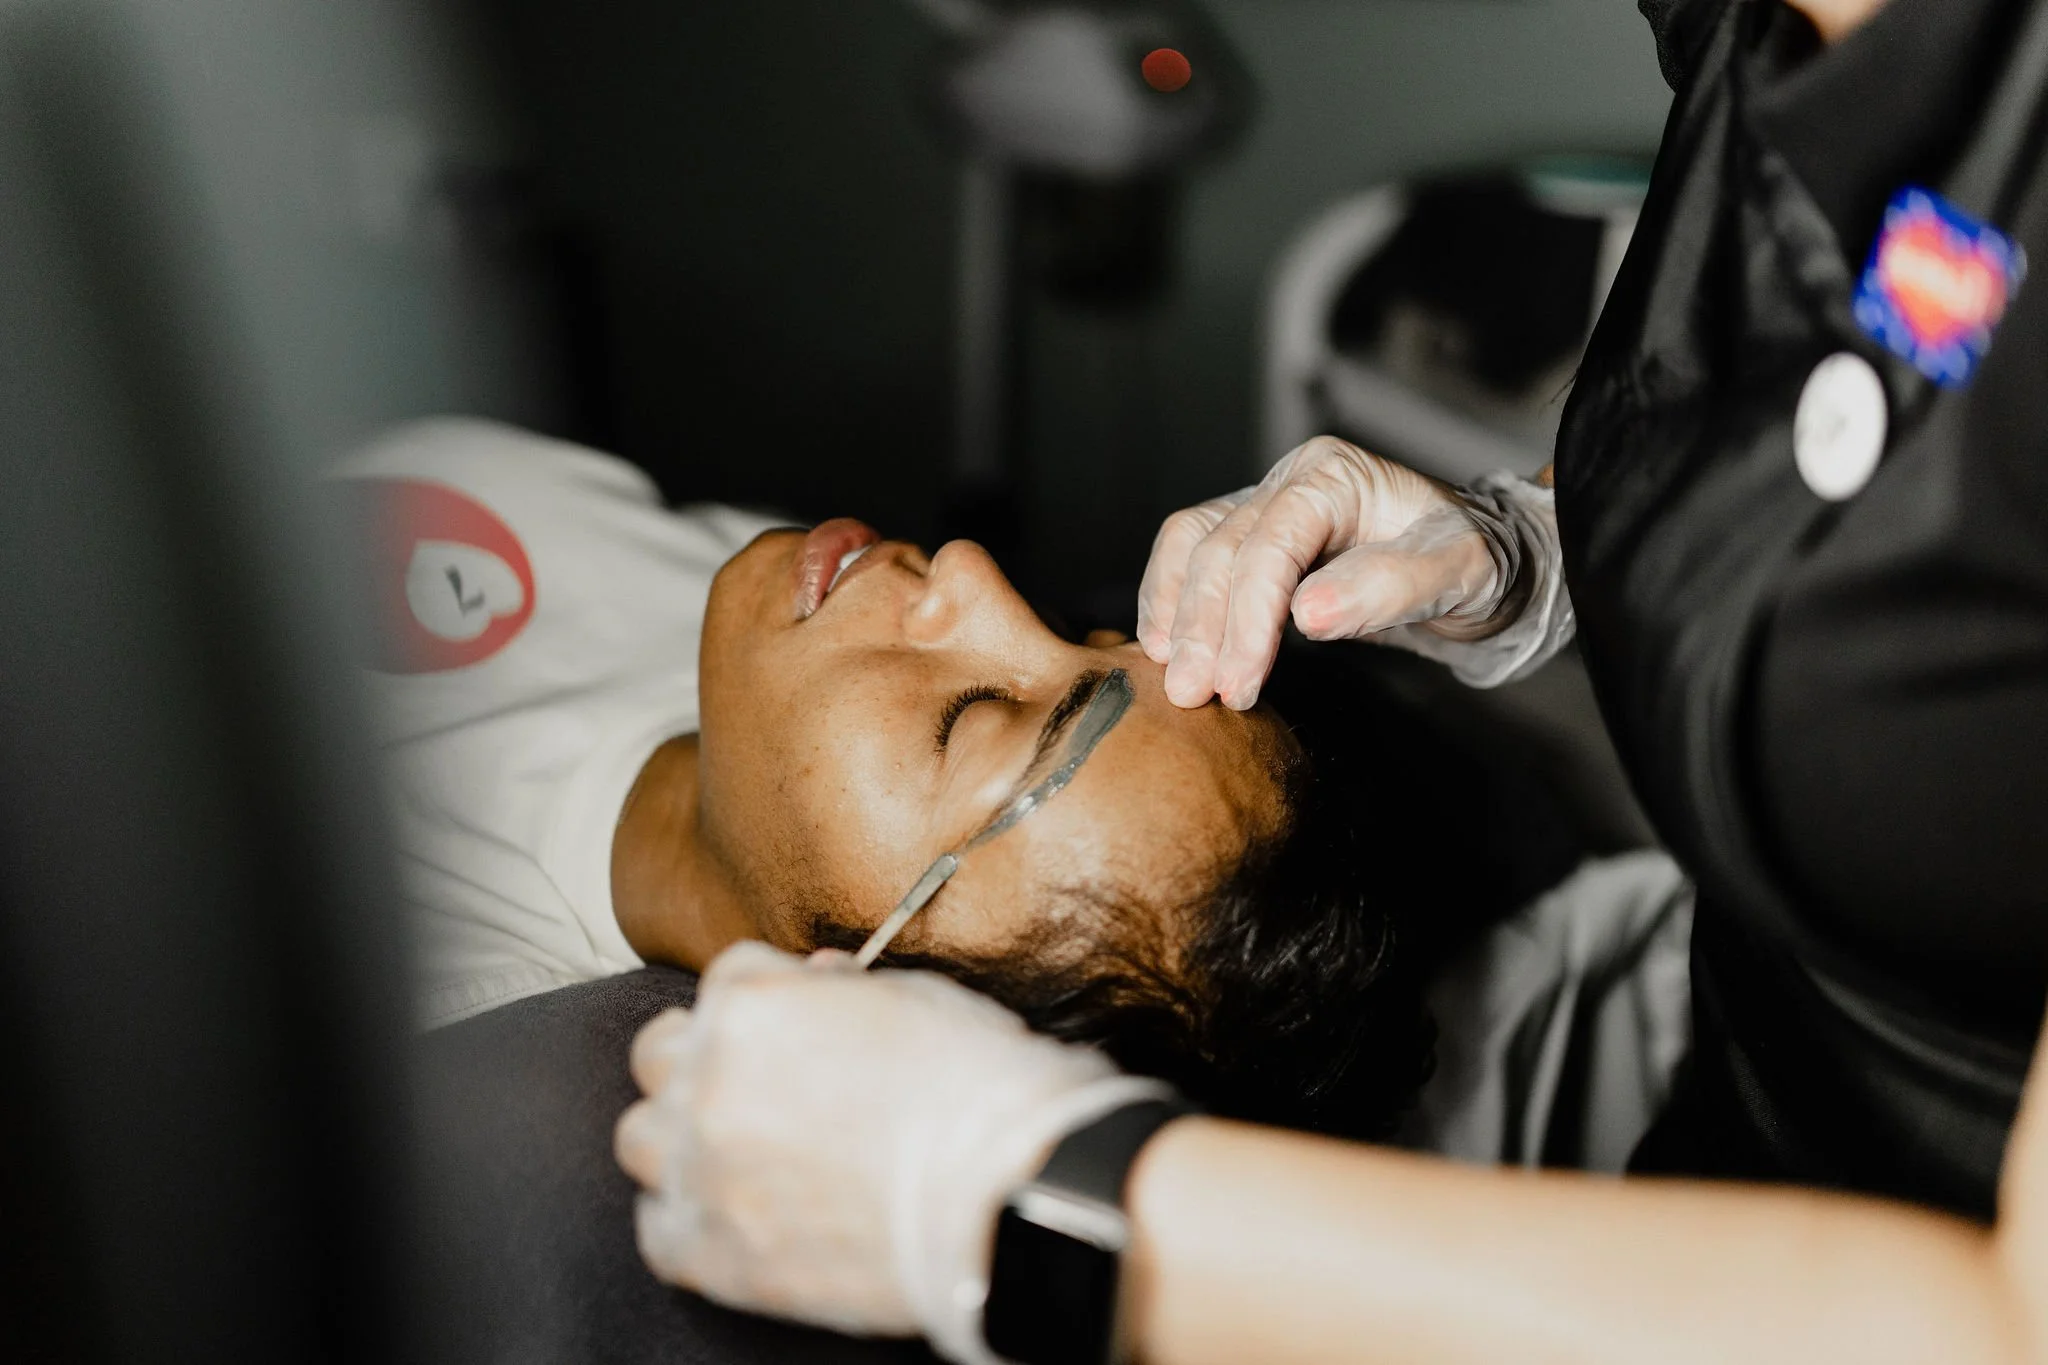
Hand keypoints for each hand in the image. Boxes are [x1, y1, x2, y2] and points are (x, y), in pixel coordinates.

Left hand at [614, 943, 1163, 1362]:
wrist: (1006, 1194)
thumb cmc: (976, 1087)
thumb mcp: (912, 998)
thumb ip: (841, 991)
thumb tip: (819, 982)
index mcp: (753, 1003)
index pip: (726, 982)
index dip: (768, 1005)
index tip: (795, 1033)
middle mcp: (708, 1078)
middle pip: (660, 1055)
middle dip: (703, 1062)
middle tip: (756, 1088)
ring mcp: (702, 1167)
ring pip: (641, 1141)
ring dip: (682, 1142)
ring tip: (738, 1158)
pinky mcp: (712, 1250)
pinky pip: (657, 1230)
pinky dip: (686, 1222)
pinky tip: (734, 1218)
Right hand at [1136, 436, 1512, 709]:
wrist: (1470, 563)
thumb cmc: (1469, 562)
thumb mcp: (1457, 574)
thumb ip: (1389, 588)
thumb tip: (1308, 614)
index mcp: (1335, 475)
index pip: (1270, 544)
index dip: (1247, 617)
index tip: (1238, 683)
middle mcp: (1289, 480)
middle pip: (1219, 548)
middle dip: (1202, 627)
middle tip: (1193, 695)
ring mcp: (1261, 503)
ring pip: (1190, 546)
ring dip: (1175, 615)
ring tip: (1175, 679)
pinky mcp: (1246, 536)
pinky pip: (1188, 558)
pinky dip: (1170, 603)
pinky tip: (1165, 651)